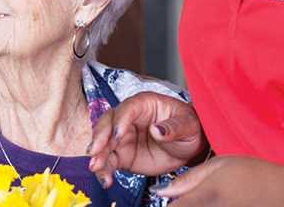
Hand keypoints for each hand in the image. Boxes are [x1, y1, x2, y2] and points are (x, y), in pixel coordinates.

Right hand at [88, 91, 205, 185]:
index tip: (117, 136)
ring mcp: (122, 137)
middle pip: (108, 124)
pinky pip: (109, 161)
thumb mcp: (188, 125)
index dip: (120, 122)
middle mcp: (128, 118)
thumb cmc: (188, 127)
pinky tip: (106, 179)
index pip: (127, 109)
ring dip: (98, 155)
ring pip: (104, 143)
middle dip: (100, 138)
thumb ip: (174, 127)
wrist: (188, 147)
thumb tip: (158, 130)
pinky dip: (104, 170)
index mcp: (144, 104)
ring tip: (97, 168)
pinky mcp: (122, 154)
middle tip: (95, 152)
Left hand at [152, 156, 283, 206]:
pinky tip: (222, 204)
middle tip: (188, 199)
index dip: (167, 202)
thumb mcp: (219, 165)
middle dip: (181, 205)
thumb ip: (188, 179)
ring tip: (214, 199)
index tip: (167, 198)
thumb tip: (162, 190)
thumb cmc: (256, 175)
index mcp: (206, 197)